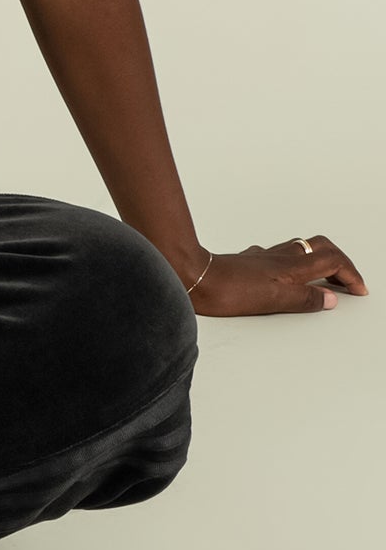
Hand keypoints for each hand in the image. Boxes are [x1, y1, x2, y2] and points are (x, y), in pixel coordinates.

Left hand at [182, 235, 367, 317]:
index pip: (332, 260)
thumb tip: (328, 299)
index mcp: (291, 266)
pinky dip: (291, 264)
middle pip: (320, 248)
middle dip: (338, 263)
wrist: (191, 277)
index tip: (358, 289)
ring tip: (321, 280)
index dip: (350, 274)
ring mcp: (263, 258)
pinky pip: (277, 256)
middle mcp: (279, 257)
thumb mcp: (273, 301)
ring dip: (316, 262)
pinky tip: (283, 276)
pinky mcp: (247, 262)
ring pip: (299, 250)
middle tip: (345, 282)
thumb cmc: (227, 290)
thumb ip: (303, 299)